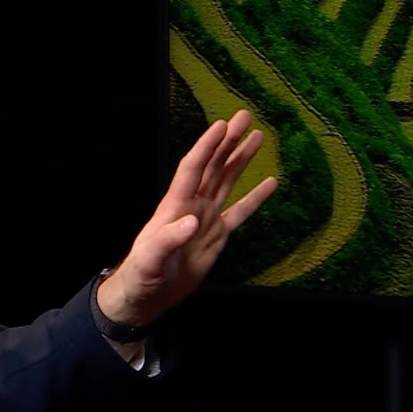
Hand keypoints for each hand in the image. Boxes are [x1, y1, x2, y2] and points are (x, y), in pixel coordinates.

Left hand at [97, 109, 277, 327]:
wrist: (148, 294)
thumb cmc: (142, 274)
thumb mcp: (151, 257)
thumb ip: (169, 238)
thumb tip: (192, 221)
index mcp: (175, 205)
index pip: (193, 168)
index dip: (206, 147)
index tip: (222, 125)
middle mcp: (192, 205)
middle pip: (213, 166)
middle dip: (228, 142)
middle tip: (245, 117)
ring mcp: (206, 218)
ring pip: (227, 181)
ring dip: (241, 159)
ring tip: (258, 137)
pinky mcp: (216, 235)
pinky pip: (240, 212)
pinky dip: (255, 198)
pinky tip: (270, 183)